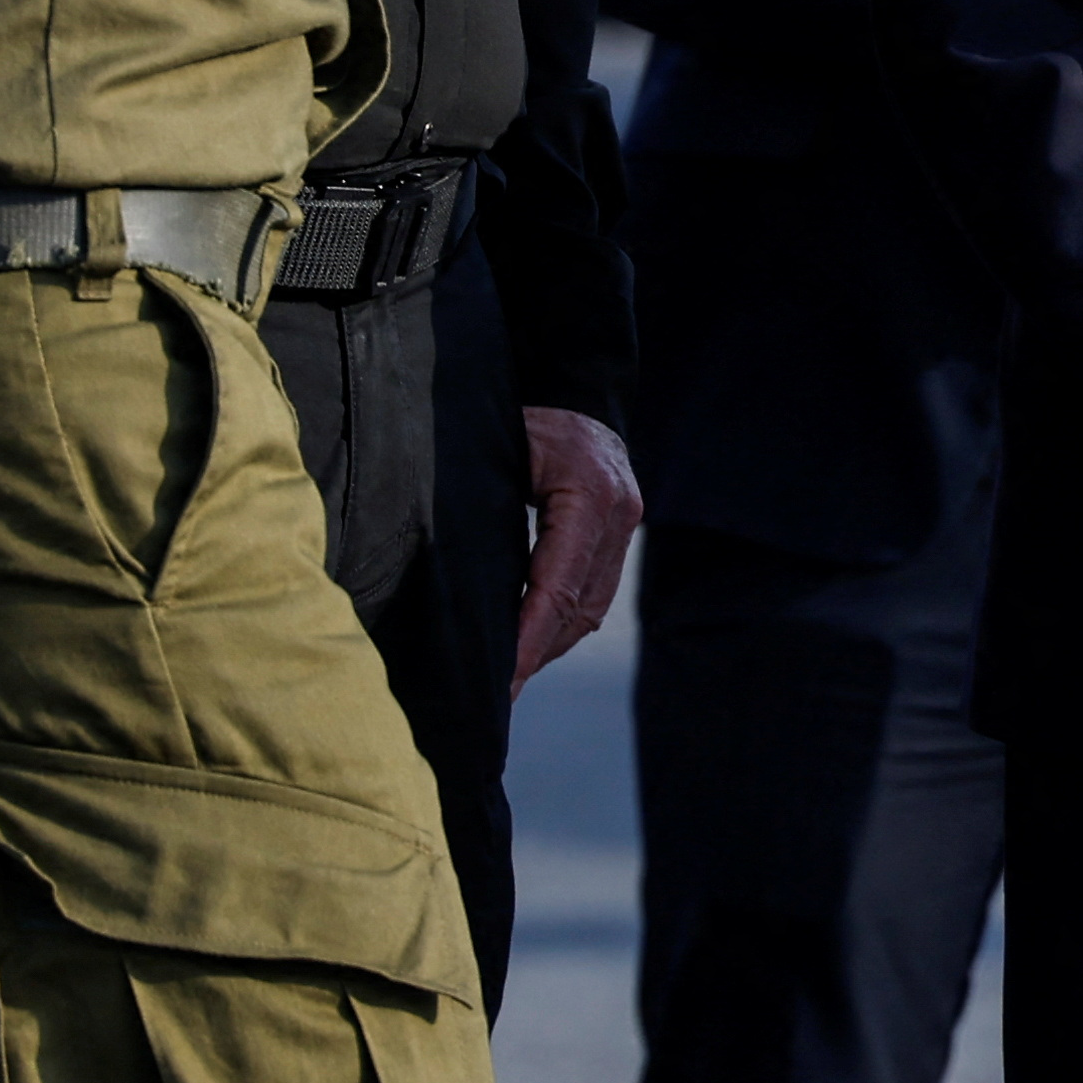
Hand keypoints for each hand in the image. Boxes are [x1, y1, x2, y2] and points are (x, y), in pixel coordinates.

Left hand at [508, 406, 644, 690]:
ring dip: (548, 643)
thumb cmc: (522, 417)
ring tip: (508, 678)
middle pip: (579, 607)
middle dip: (536, 652)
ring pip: (590, 607)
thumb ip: (482, 516)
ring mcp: (625, 524)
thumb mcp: (496, 454)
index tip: (502, 682)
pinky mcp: (619, 532)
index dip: (528, 640)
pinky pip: (592, 591)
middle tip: (495, 694)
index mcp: (589, 493)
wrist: (572, 388)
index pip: (558, 587)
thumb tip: (457, 592)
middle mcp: (619, 513)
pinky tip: (527, 642)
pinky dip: (559, 622)